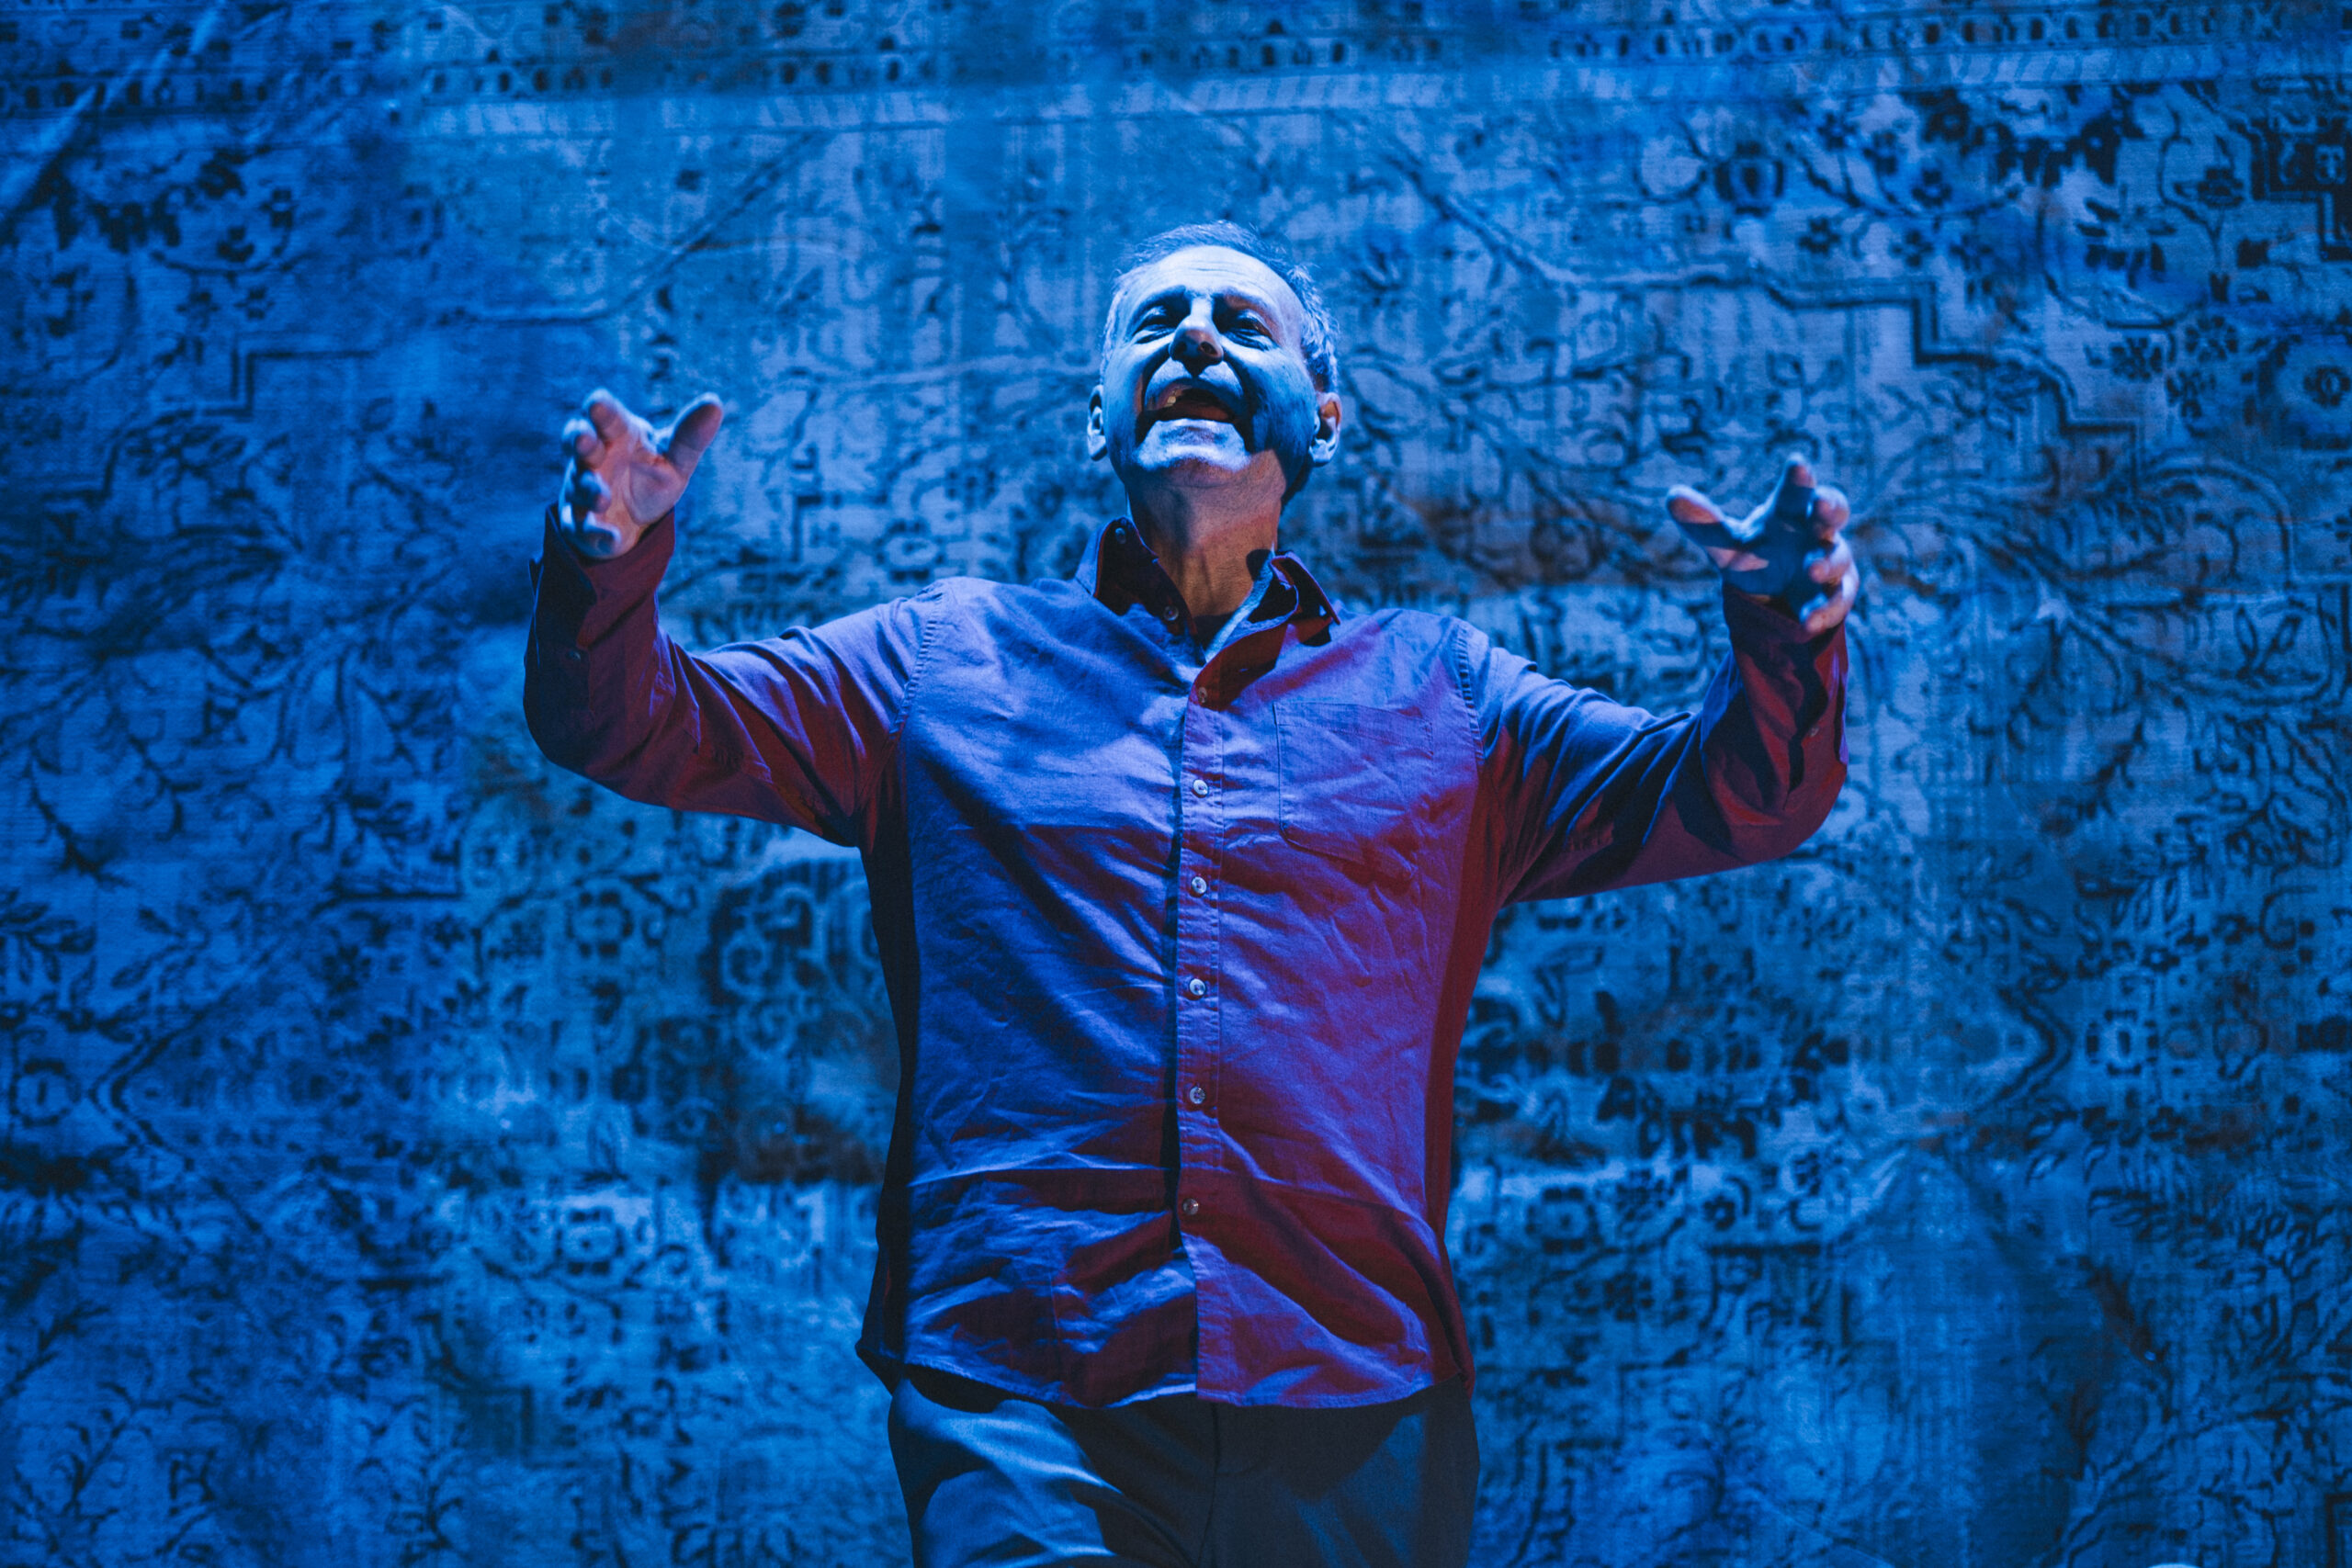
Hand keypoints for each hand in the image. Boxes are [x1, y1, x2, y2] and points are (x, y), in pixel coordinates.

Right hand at [556, 389, 725, 559]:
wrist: (634, 521)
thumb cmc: (651, 477)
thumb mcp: (675, 460)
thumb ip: (690, 436)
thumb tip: (715, 403)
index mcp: (618, 434)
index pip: (606, 416)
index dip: (601, 409)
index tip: (599, 404)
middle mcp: (595, 457)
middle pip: (578, 442)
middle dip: (578, 440)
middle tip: (584, 439)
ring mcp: (584, 488)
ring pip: (579, 485)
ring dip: (589, 490)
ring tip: (602, 498)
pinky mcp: (582, 522)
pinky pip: (583, 527)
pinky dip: (596, 533)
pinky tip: (611, 538)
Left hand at [1666, 453, 1858, 637]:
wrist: (1776, 595)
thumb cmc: (1754, 555)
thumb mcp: (1726, 543)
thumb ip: (1703, 524)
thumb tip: (1670, 496)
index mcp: (1788, 511)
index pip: (1795, 490)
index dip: (1798, 477)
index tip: (1797, 464)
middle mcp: (1815, 531)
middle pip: (1831, 513)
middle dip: (1829, 507)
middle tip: (1819, 502)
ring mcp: (1830, 561)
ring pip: (1836, 557)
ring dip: (1826, 563)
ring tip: (1811, 571)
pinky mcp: (1837, 593)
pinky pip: (1836, 600)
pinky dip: (1824, 610)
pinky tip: (1809, 621)